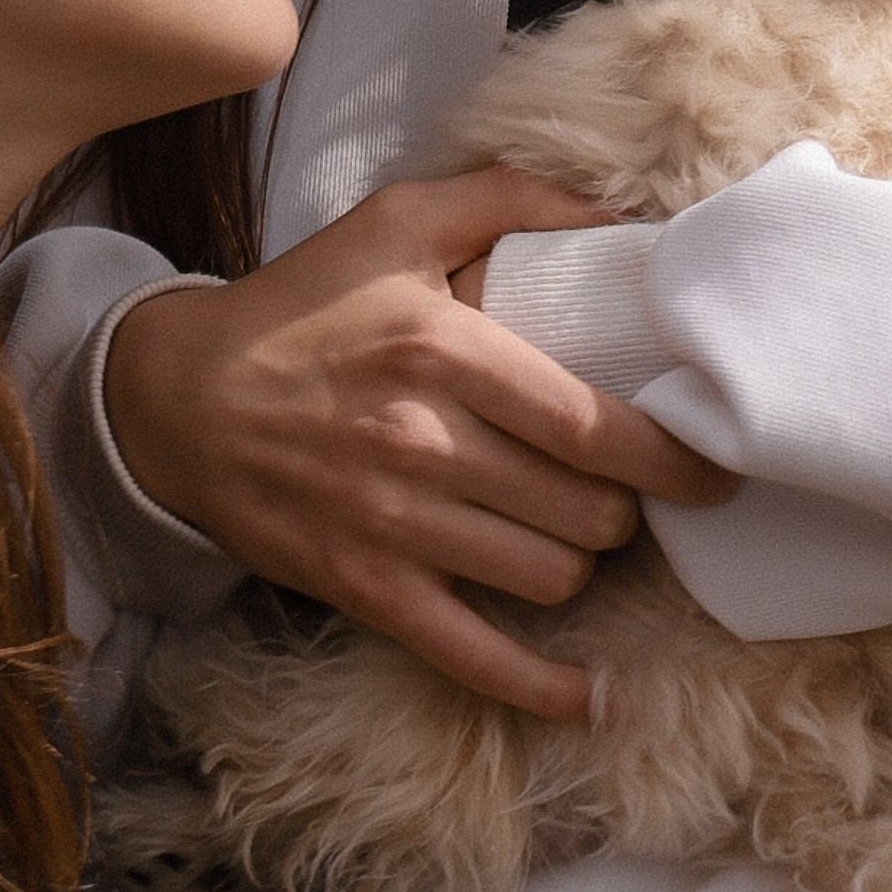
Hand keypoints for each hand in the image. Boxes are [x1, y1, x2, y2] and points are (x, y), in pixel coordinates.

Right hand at [104, 169, 734, 721]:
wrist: (177, 397)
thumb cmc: (302, 304)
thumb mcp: (397, 221)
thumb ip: (511, 195)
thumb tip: (619, 208)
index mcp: (442, 348)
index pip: (594, 427)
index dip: (673, 459)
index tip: (713, 467)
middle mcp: (423, 442)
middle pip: (587, 511)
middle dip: (622, 506)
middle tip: (619, 488)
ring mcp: (393, 525)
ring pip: (550, 577)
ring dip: (581, 562)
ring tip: (574, 533)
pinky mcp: (366, 588)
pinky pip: (478, 658)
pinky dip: (546, 688)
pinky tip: (597, 696)